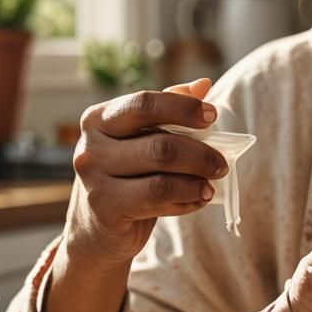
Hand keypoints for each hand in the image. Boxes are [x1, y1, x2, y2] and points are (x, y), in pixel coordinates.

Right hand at [66, 78, 228, 269]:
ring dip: (197, 182)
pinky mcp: (105, 210)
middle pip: (161, 145)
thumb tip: (203, 84)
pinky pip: (159, 202)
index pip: (145, 104)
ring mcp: (94, 181)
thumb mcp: (141, 139)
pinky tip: (199, 199)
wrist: (96, 228)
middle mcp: (91, 146)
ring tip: (211, 185)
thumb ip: (168, 110)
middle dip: (201, 155)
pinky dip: (187, 200)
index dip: (184, 108)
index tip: (213, 116)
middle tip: (221, 164)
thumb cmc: (126, 175)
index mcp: (100, 118)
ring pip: (162, 179)